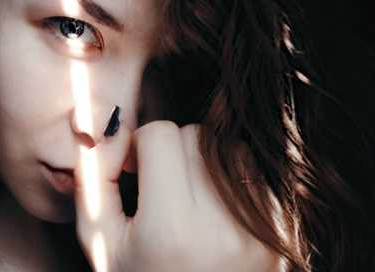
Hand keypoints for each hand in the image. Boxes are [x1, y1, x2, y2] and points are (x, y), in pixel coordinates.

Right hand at [73, 120, 279, 271]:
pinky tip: (216, 209)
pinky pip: (255, 174)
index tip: (137, 167)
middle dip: (172, 151)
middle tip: (161, 184)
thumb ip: (93, 182)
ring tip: (190, 195)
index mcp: (170, 227)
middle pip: (194, 136)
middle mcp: (220, 226)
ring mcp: (257, 229)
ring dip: (205, 161)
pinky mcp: (281, 232)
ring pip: (228, 149)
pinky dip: (232, 181)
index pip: (161, 134)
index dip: (141, 145)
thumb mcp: (101, 242)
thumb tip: (101, 131)